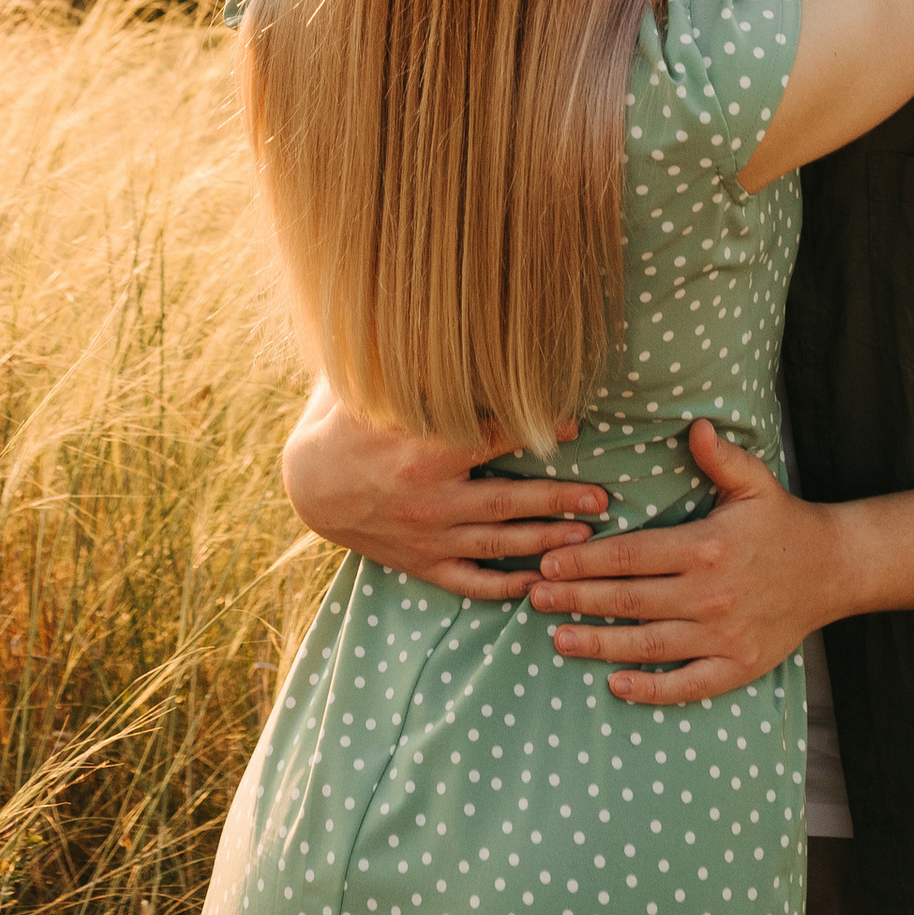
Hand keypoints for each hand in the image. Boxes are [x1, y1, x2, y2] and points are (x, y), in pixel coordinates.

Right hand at [282, 380, 606, 600]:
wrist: (310, 485)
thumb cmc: (349, 424)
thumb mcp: (373, 388)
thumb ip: (414, 367)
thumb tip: (455, 326)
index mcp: (422, 452)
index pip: (493, 439)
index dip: (537, 431)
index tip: (575, 423)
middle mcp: (429, 499)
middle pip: (508, 502)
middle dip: (560, 500)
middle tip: (604, 498)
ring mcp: (427, 537)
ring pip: (497, 545)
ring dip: (545, 542)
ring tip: (587, 536)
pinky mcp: (421, 563)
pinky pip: (470, 582)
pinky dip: (505, 588)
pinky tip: (538, 584)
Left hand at [528, 419, 842, 703]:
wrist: (832, 570)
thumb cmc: (782, 522)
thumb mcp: (754, 481)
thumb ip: (720, 456)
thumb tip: (694, 425)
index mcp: (708, 547)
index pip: (631, 555)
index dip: (586, 560)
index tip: (550, 561)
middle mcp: (711, 595)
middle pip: (629, 600)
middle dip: (577, 599)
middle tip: (533, 596)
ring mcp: (724, 636)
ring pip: (648, 644)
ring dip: (598, 644)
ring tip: (557, 639)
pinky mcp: (738, 666)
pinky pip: (687, 684)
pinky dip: (651, 689)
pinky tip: (616, 684)